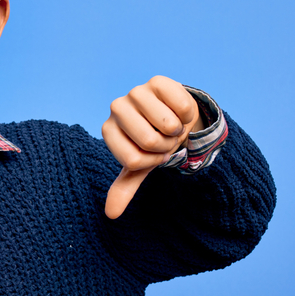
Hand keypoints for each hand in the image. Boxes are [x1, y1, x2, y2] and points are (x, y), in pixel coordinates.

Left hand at [102, 76, 203, 218]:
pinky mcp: (157, 81)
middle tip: (164, 139)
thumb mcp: (140, 165)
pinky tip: (178, 111)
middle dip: (165, 146)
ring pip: (167, 124)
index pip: (133, 160)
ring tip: (171, 126)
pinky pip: (181, 106)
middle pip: (149, 141)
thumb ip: (125, 187)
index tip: (152, 154)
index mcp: (108, 131)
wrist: (171, 117)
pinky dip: (187, 114)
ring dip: (177, 131)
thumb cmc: (152, 142)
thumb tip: (111, 214)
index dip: (151, 161)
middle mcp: (116, 108)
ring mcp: (135, 92)